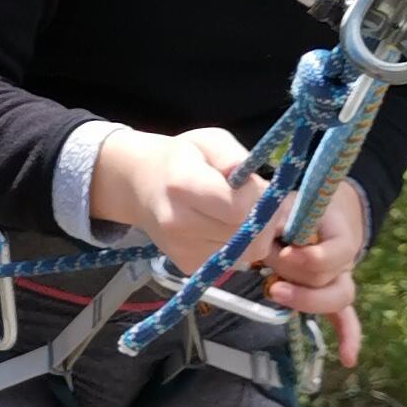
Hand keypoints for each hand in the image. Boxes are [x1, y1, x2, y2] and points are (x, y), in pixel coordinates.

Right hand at [89, 124, 268, 273]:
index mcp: (183, 185)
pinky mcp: (187, 266)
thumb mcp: (209, 140)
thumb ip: (234, 156)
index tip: (256, 184)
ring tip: (242, 212)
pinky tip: (227, 228)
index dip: (259, 198)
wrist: (140, 185)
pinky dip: (241, 247)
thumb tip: (255, 180)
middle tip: (258, 200)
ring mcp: (182, 250)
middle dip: (266, 219)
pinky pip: (234, 263)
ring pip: (247, 254)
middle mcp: (178, 224)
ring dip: (256, 234)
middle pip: (247, 236)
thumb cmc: (180, 157)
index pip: (238, 208)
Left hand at [264, 182, 368, 370]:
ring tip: (277, 292)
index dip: (312, 256)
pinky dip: (348, 337)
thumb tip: (265, 244)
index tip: (284, 250)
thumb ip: (276, 222)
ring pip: (337, 297)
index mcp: (338, 231)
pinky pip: (345, 318)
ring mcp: (339, 279)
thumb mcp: (284, 206)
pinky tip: (348, 358)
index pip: (338, 250)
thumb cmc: (293, 210)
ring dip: (307, 299)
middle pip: (328, 277)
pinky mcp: (331, 295)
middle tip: (269, 261)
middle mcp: (343, 259)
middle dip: (295, 273)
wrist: (315, 212)